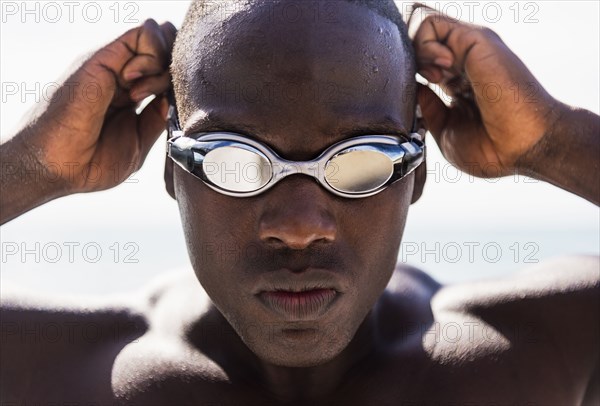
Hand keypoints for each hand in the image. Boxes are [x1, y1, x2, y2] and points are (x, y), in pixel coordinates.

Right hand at [20, 19, 176, 192]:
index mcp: (131, 94)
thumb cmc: (92, 161)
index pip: (167, 69)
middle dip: (175, 69)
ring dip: (163, 64)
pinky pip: (143, 35)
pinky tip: (135, 85)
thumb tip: (172, 97)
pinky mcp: (104, 57)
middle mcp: (123, 74)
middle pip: (166, 48)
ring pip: (158, 37)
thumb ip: (156, 118)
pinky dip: (152, 56)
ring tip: (141, 95)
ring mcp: (115, 64)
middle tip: (159, 98)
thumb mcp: (138, 142)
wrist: (60, 166)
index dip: (179, 81)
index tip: (171, 107)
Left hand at [412, 12, 559, 176]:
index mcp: (457, 81)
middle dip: (410, 61)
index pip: (421, 62)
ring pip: (422, 27)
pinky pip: (431, 24)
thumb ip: (428, 107)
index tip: (417, 99)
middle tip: (426, 85)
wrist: (522, 148)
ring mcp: (469, 49)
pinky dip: (423, 45)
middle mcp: (464, 61)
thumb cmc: (493, 149)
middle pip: (420, 41)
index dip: (409, 75)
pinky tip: (439, 72)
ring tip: (434, 78)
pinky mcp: (475, 40)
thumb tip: (414, 87)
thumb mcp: (446, 131)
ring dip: (416, 52)